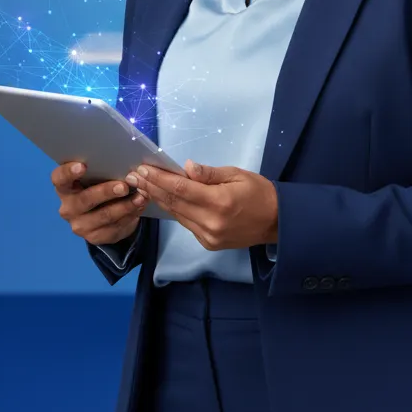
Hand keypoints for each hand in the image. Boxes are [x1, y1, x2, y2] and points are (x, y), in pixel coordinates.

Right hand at [51, 161, 146, 246]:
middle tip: (124, 186)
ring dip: (124, 206)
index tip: (82, 165)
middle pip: (84, 199)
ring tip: (140, 197)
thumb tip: (125, 164)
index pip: (59, 178)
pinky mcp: (94, 237)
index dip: (68, 172)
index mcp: (64, 187)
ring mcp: (79, 225)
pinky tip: (139, 208)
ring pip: (103, 216)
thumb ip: (103, 170)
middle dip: (106, 192)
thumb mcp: (98, 178)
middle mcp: (68, 207)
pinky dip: (129, 216)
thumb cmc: (99, 187)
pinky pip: (114, 227)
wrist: (104, 216)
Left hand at [125, 159, 278, 251]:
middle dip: (152, 188)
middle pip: (174, 202)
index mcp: (219, 202)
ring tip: (142, 186)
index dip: (159, 179)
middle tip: (134, 176)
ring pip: (177, 215)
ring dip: (159, 200)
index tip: (143, 169)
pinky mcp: (208, 243)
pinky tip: (163, 200)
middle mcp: (210, 222)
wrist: (277, 222)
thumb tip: (185, 167)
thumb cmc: (259, 192)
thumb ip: (209, 174)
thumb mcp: (237, 175)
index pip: (181, 188)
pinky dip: (174, 210)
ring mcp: (208, 236)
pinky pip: (186, 224)